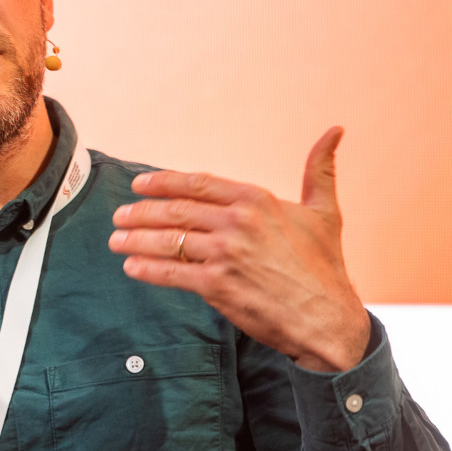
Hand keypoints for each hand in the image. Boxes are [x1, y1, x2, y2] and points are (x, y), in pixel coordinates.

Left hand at [108, 127, 370, 371]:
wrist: (328, 320)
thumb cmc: (325, 267)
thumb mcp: (324, 212)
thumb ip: (320, 170)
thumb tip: (335, 131)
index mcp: (257, 199)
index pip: (197, 183)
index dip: (162, 183)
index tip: (139, 185)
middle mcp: (238, 222)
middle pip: (175, 211)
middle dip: (140, 212)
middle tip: (119, 215)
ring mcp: (226, 253)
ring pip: (167, 240)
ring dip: (136, 239)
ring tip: (116, 241)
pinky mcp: (218, 285)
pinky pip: (171, 273)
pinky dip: (147, 269)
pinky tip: (132, 267)